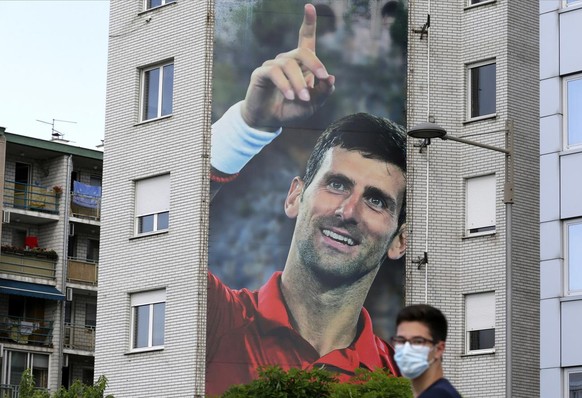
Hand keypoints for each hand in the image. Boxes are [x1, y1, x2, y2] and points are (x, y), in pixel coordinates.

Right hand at [240, 3, 335, 130]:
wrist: (269, 122)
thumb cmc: (291, 111)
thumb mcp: (312, 104)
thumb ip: (323, 93)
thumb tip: (331, 78)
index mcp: (301, 65)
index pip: (305, 39)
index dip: (308, 23)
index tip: (309, 6)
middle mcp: (287, 61)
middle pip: (302, 51)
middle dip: (315, 64)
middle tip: (322, 78)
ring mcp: (272, 65)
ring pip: (289, 65)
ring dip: (299, 82)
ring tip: (302, 99)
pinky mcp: (261, 74)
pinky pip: (274, 72)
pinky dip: (285, 85)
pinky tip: (290, 96)